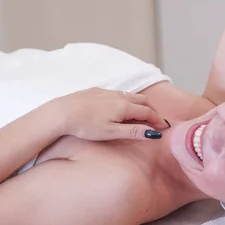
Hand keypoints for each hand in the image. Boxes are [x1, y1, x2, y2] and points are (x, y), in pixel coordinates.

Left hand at [51, 88, 168, 140]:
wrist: (60, 113)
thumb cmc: (85, 126)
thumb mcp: (111, 132)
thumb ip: (133, 131)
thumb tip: (153, 133)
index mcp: (124, 106)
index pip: (148, 111)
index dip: (158, 119)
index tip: (164, 127)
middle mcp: (118, 95)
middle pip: (142, 100)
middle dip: (152, 109)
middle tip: (156, 119)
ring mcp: (106, 92)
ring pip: (130, 95)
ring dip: (140, 104)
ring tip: (142, 114)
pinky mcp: (95, 91)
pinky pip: (117, 93)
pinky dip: (126, 100)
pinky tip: (120, 107)